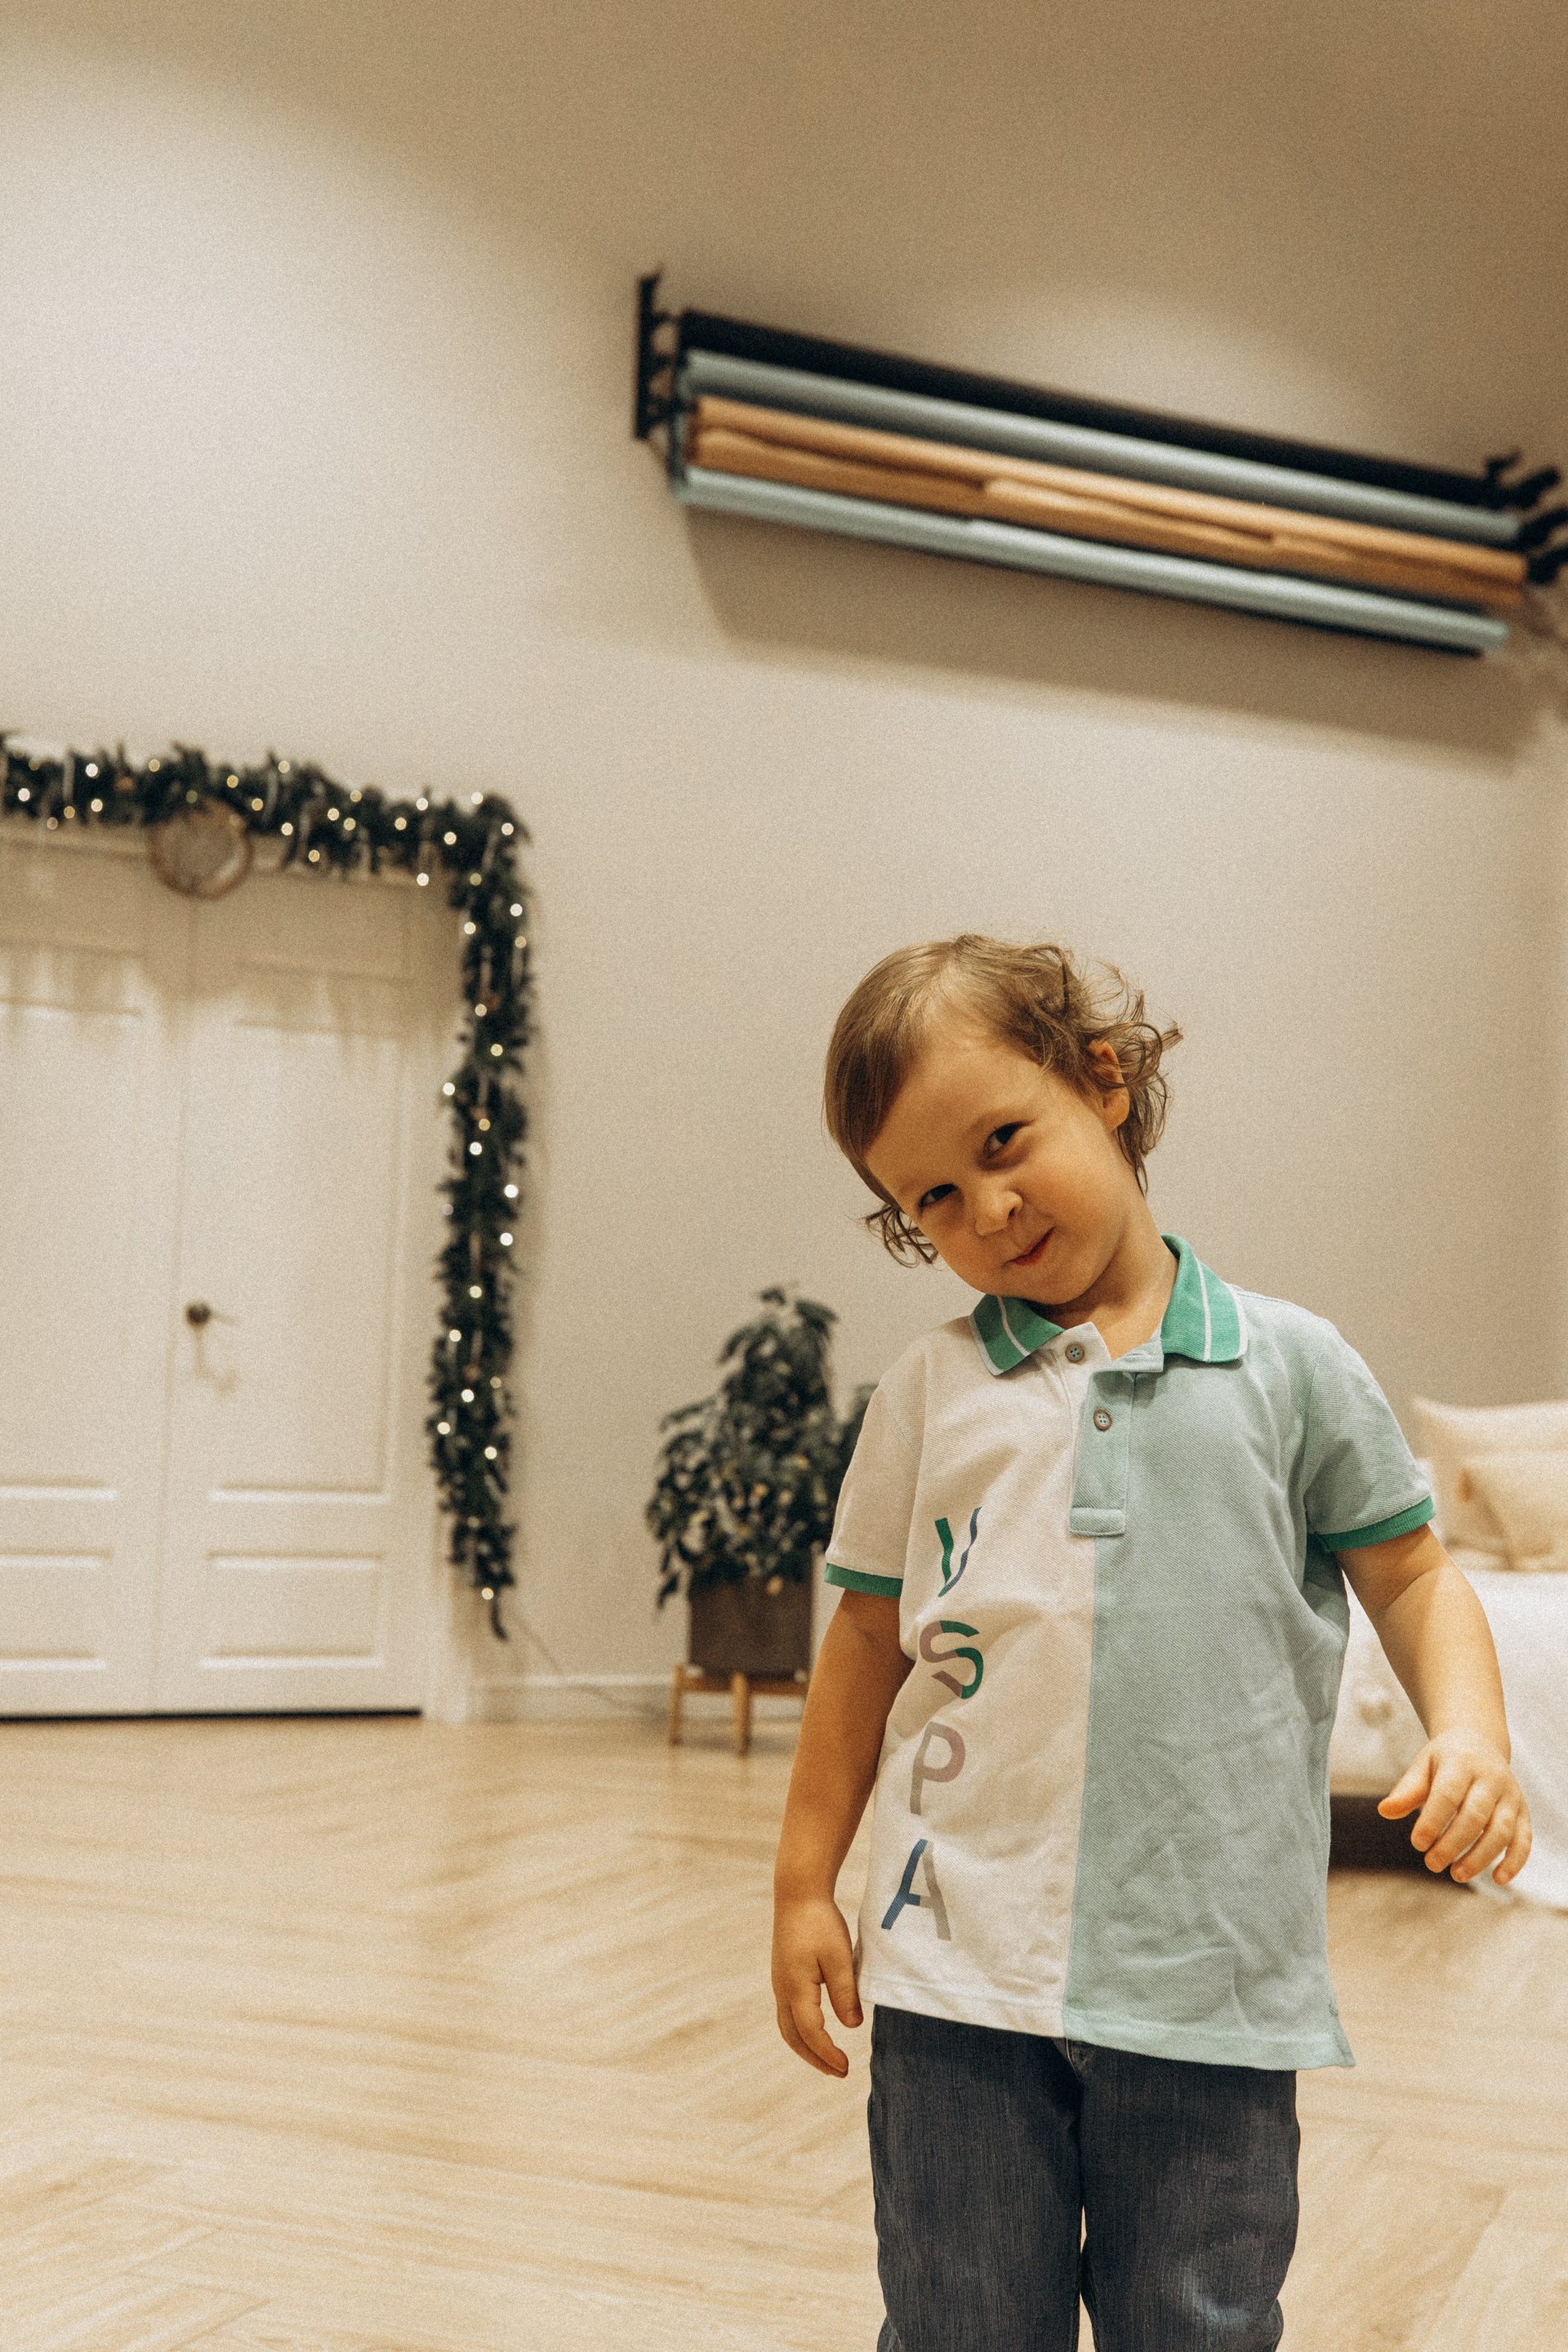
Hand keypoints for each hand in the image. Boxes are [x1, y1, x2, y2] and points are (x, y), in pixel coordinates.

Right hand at [772, 1892, 861, 2076]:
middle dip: (815, 2059)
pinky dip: (801, 2031)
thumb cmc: (820, 1923)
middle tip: (838, 2072)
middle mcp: (782, 1990)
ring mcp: (780, 1983)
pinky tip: (816, 2030)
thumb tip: (852, 2027)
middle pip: (793, 2037)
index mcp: (796, 1989)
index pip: (811, 2033)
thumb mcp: (839, 1958)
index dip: (828, 2054)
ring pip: (787, 2027)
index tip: (846, 2068)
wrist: (798, 1894)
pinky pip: (788, 2014)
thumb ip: (845, 1994)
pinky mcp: (783, 1975)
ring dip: (806, 2047)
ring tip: (827, 2059)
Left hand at [1379, 1731, 1531, 1885]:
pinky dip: (1515, 1861)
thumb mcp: (1423, 1767)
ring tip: (1456, 1874)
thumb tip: (1384, 1811)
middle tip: (1432, 1864)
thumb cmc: (1444, 1761)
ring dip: (1480, 1857)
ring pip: (1501, 1831)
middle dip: (1452, 1844)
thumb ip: (1407, 1790)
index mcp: (1462, 1762)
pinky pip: (1524, 1839)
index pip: (1447, 1795)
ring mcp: (1511, 1795)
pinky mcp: (1523, 1811)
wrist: (1479, 1743)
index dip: (1432, 1822)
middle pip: (1474, 1816)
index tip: (1416, 1844)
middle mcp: (1491, 1778)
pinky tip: (1498, 1880)